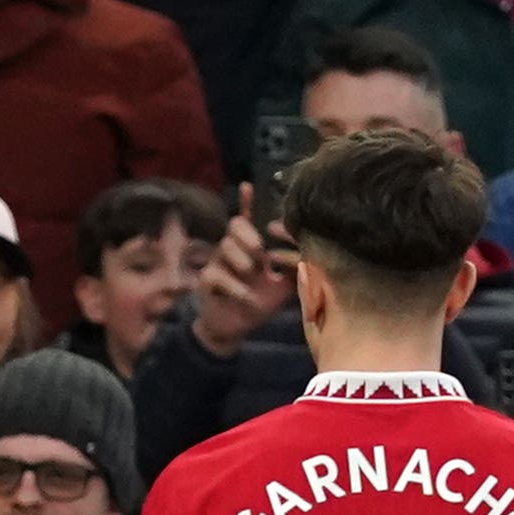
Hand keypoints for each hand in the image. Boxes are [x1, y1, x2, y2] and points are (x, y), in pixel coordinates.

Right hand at [191, 186, 292, 356]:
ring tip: (252, 276)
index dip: (246, 202)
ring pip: (225, 246)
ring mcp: (216, 263)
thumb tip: (307, 250)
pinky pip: (218, 274)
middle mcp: (230, 250)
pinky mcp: (206, 281)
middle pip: (235, 225)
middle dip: (249, 236)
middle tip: (261, 254)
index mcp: (247, 247)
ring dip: (243, 262)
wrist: (235, 328)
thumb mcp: (284, 285)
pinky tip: (246, 297)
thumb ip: (294, 267)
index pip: (246, 219)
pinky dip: (236, 287)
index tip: (247, 185)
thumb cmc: (259, 302)